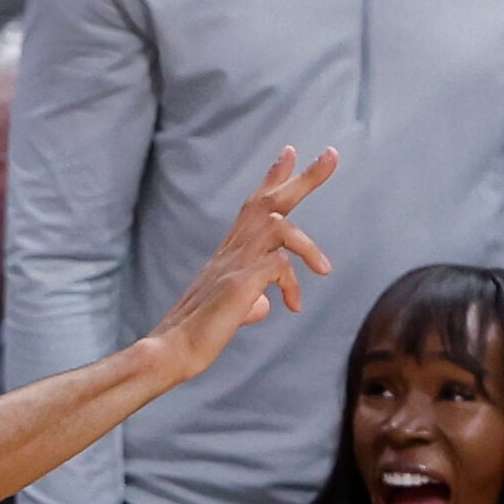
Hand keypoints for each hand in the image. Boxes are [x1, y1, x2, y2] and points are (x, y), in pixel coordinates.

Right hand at [147, 145, 338, 384]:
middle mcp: (230, 251)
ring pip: (279, 225)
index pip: (253, 206)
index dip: (273, 179)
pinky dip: (292, 284)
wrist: (171, 350)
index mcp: (228, 253)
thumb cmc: (196, 336)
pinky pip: (279, 265)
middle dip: (304, 177)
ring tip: (326, 270)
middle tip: (331, 154)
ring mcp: (234, 263)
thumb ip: (248, 301)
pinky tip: (292, 306)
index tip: (290, 153)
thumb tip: (263, 306)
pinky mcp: (239, 282)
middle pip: (268, 201)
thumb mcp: (229, 313)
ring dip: (309, 246)